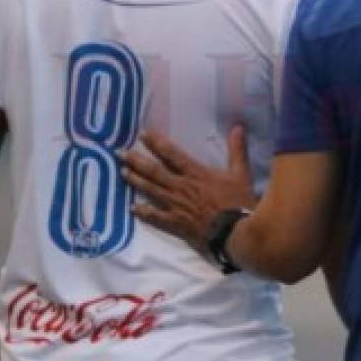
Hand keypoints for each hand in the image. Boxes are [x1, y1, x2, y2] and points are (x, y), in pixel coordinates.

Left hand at [119, 125, 254, 250]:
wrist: (234, 233)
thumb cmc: (238, 203)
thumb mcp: (241, 174)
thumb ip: (237, 150)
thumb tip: (238, 127)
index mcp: (195, 173)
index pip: (172, 154)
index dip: (156, 143)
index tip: (143, 135)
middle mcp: (181, 187)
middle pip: (154, 171)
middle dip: (136, 160)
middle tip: (120, 152)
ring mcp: (175, 206)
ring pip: (150, 190)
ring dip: (135, 180)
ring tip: (122, 172)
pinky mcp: (175, 223)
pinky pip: (154, 217)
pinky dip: (143, 212)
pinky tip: (132, 208)